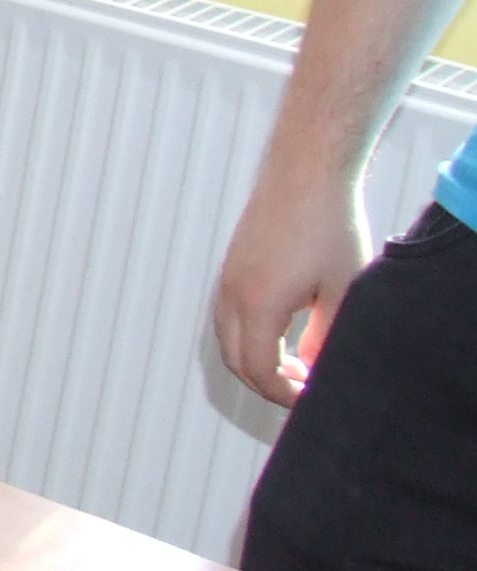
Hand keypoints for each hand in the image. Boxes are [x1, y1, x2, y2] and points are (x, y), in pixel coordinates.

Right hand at [212, 167, 371, 404]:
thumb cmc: (327, 227)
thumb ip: (329, 338)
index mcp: (258, 305)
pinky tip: (284, 329)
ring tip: (296, 360)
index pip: (261, 372)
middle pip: (237, 362)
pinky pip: (229, 317)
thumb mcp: (342, 292)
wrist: (304, 174)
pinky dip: (250, 336)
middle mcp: (232, 295)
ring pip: (228, 340)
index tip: (313, 396)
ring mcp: (227, 280)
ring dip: (257, 359)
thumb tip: (316, 366)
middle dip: (269, 383)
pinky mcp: (231, 267)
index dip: (287, 395)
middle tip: (305, 386)